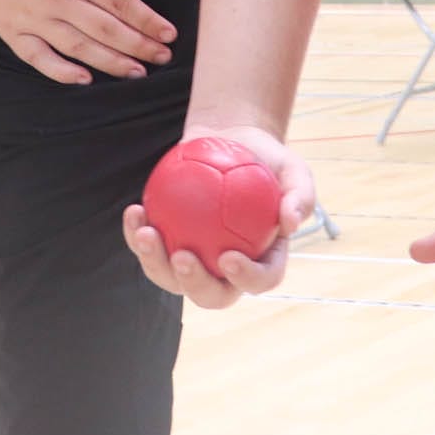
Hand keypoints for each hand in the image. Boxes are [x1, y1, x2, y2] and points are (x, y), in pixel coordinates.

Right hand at [0, 0, 176, 84]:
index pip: (120, 2)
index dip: (147, 19)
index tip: (169, 32)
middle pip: (106, 30)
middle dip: (139, 46)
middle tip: (163, 57)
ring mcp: (33, 18)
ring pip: (79, 48)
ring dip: (111, 63)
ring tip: (137, 72)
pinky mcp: (13, 30)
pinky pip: (39, 58)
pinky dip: (61, 72)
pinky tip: (84, 79)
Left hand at [122, 124, 315, 308]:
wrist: (229, 141)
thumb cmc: (264, 159)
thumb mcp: (293, 170)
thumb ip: (300, 195)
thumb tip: (290, 222)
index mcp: (263, 261)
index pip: (260, 279)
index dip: (245, 278)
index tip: (228, 256)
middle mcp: (227, 271)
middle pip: (212, 293)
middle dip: (194, 284)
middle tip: (182, 256)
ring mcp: (196, 261)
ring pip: (172, 277)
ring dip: (155, 261)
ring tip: (146, 232)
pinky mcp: (168, 243)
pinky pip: (150, 245)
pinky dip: (137, 232)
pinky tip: (135, 211)